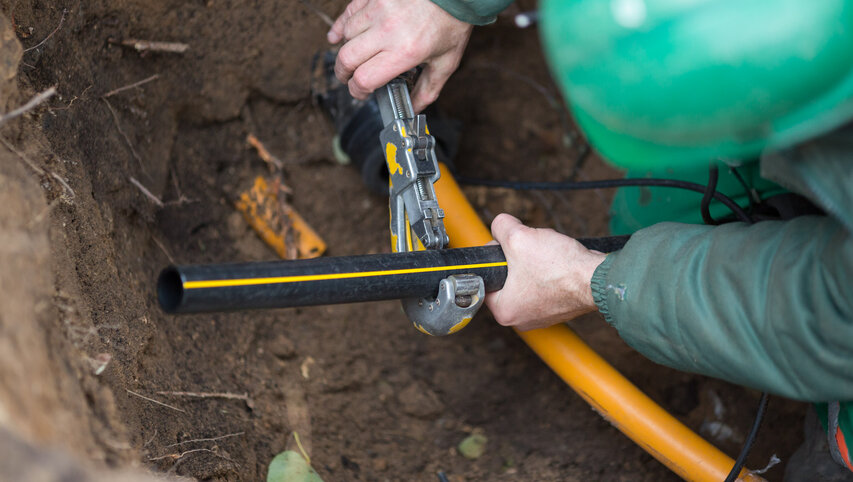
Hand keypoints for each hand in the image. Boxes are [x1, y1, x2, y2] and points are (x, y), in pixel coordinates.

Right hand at [327, 0, 471, 111]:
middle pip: (347, 59)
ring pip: (346, 36)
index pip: (364, 79)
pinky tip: (338, 37)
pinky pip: (348, 13)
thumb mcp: (446, 62)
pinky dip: (341, 28)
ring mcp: (378, 10)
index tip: (361, 93)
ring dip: (347, 51)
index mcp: (405, 52)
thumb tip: (414, 109)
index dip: (357, 91)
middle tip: (349, 79)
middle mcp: (387, 31)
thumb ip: (428, 89)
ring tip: (355, 58)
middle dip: (344, 75)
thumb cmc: (452, 22)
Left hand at [485, 214, 606, 330]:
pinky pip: (544, 284)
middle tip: (528, 250)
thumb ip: (500, 227)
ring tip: (545, 256)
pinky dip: (549, 271)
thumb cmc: (561, 267)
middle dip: (516, 258)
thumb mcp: (519, 237)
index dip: (494, 256)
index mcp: (504, 311)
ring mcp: (541, 315)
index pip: (486, 279)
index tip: (505, 247)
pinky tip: (558, 264)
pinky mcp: (557, 308)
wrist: (598, 278)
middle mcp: (521, 319)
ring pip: (526, 279)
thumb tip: (499, 224)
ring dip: (533, 262)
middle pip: (506, 278)